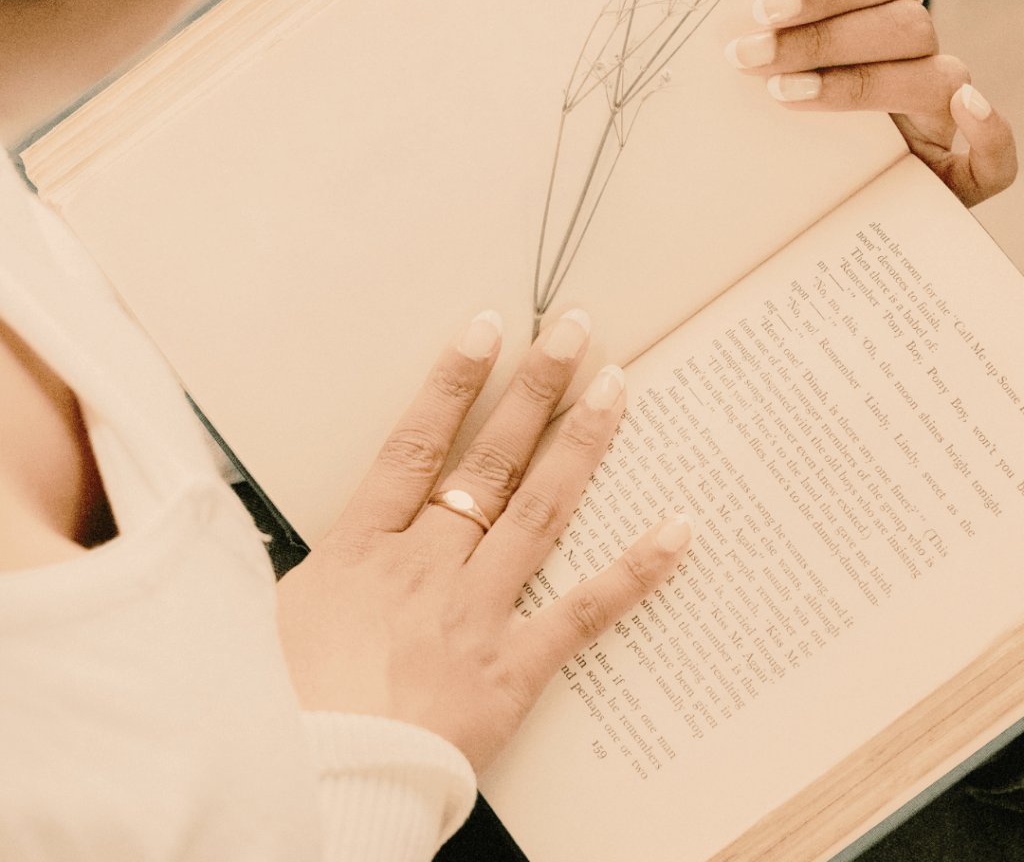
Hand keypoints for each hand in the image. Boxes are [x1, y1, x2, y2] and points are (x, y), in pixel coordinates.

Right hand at [275, 310, 691, 771]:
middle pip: (489, 461)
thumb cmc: (284, 711)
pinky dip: (634, 569)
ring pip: (538, 511)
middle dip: (534, 389)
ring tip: (615, 388)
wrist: (317, 792)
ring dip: (579, 444)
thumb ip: (304, 560)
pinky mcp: (512, 668)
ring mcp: (474, 613)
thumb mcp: (270, 616)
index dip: (453, 381)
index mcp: (363, 550)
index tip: (486, 330)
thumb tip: (294, 526)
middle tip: (572, 333)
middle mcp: (426, 566)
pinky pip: (583, 612)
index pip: (416, 443)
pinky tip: (675, 529)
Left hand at [724, 0, 1016, 207]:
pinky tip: (961, 110)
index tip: (762, 4)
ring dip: (861, 83)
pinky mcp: (945, 176)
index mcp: (882, 19)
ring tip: (784, 95)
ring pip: (935, 81)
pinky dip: (990, 135)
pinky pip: (993, 162)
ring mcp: (933, 118)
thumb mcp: (782, 16)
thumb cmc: (768, 88)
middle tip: (751, 55)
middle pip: (904, 24)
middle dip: (822, 36)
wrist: (739, 185)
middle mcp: (915, 61)